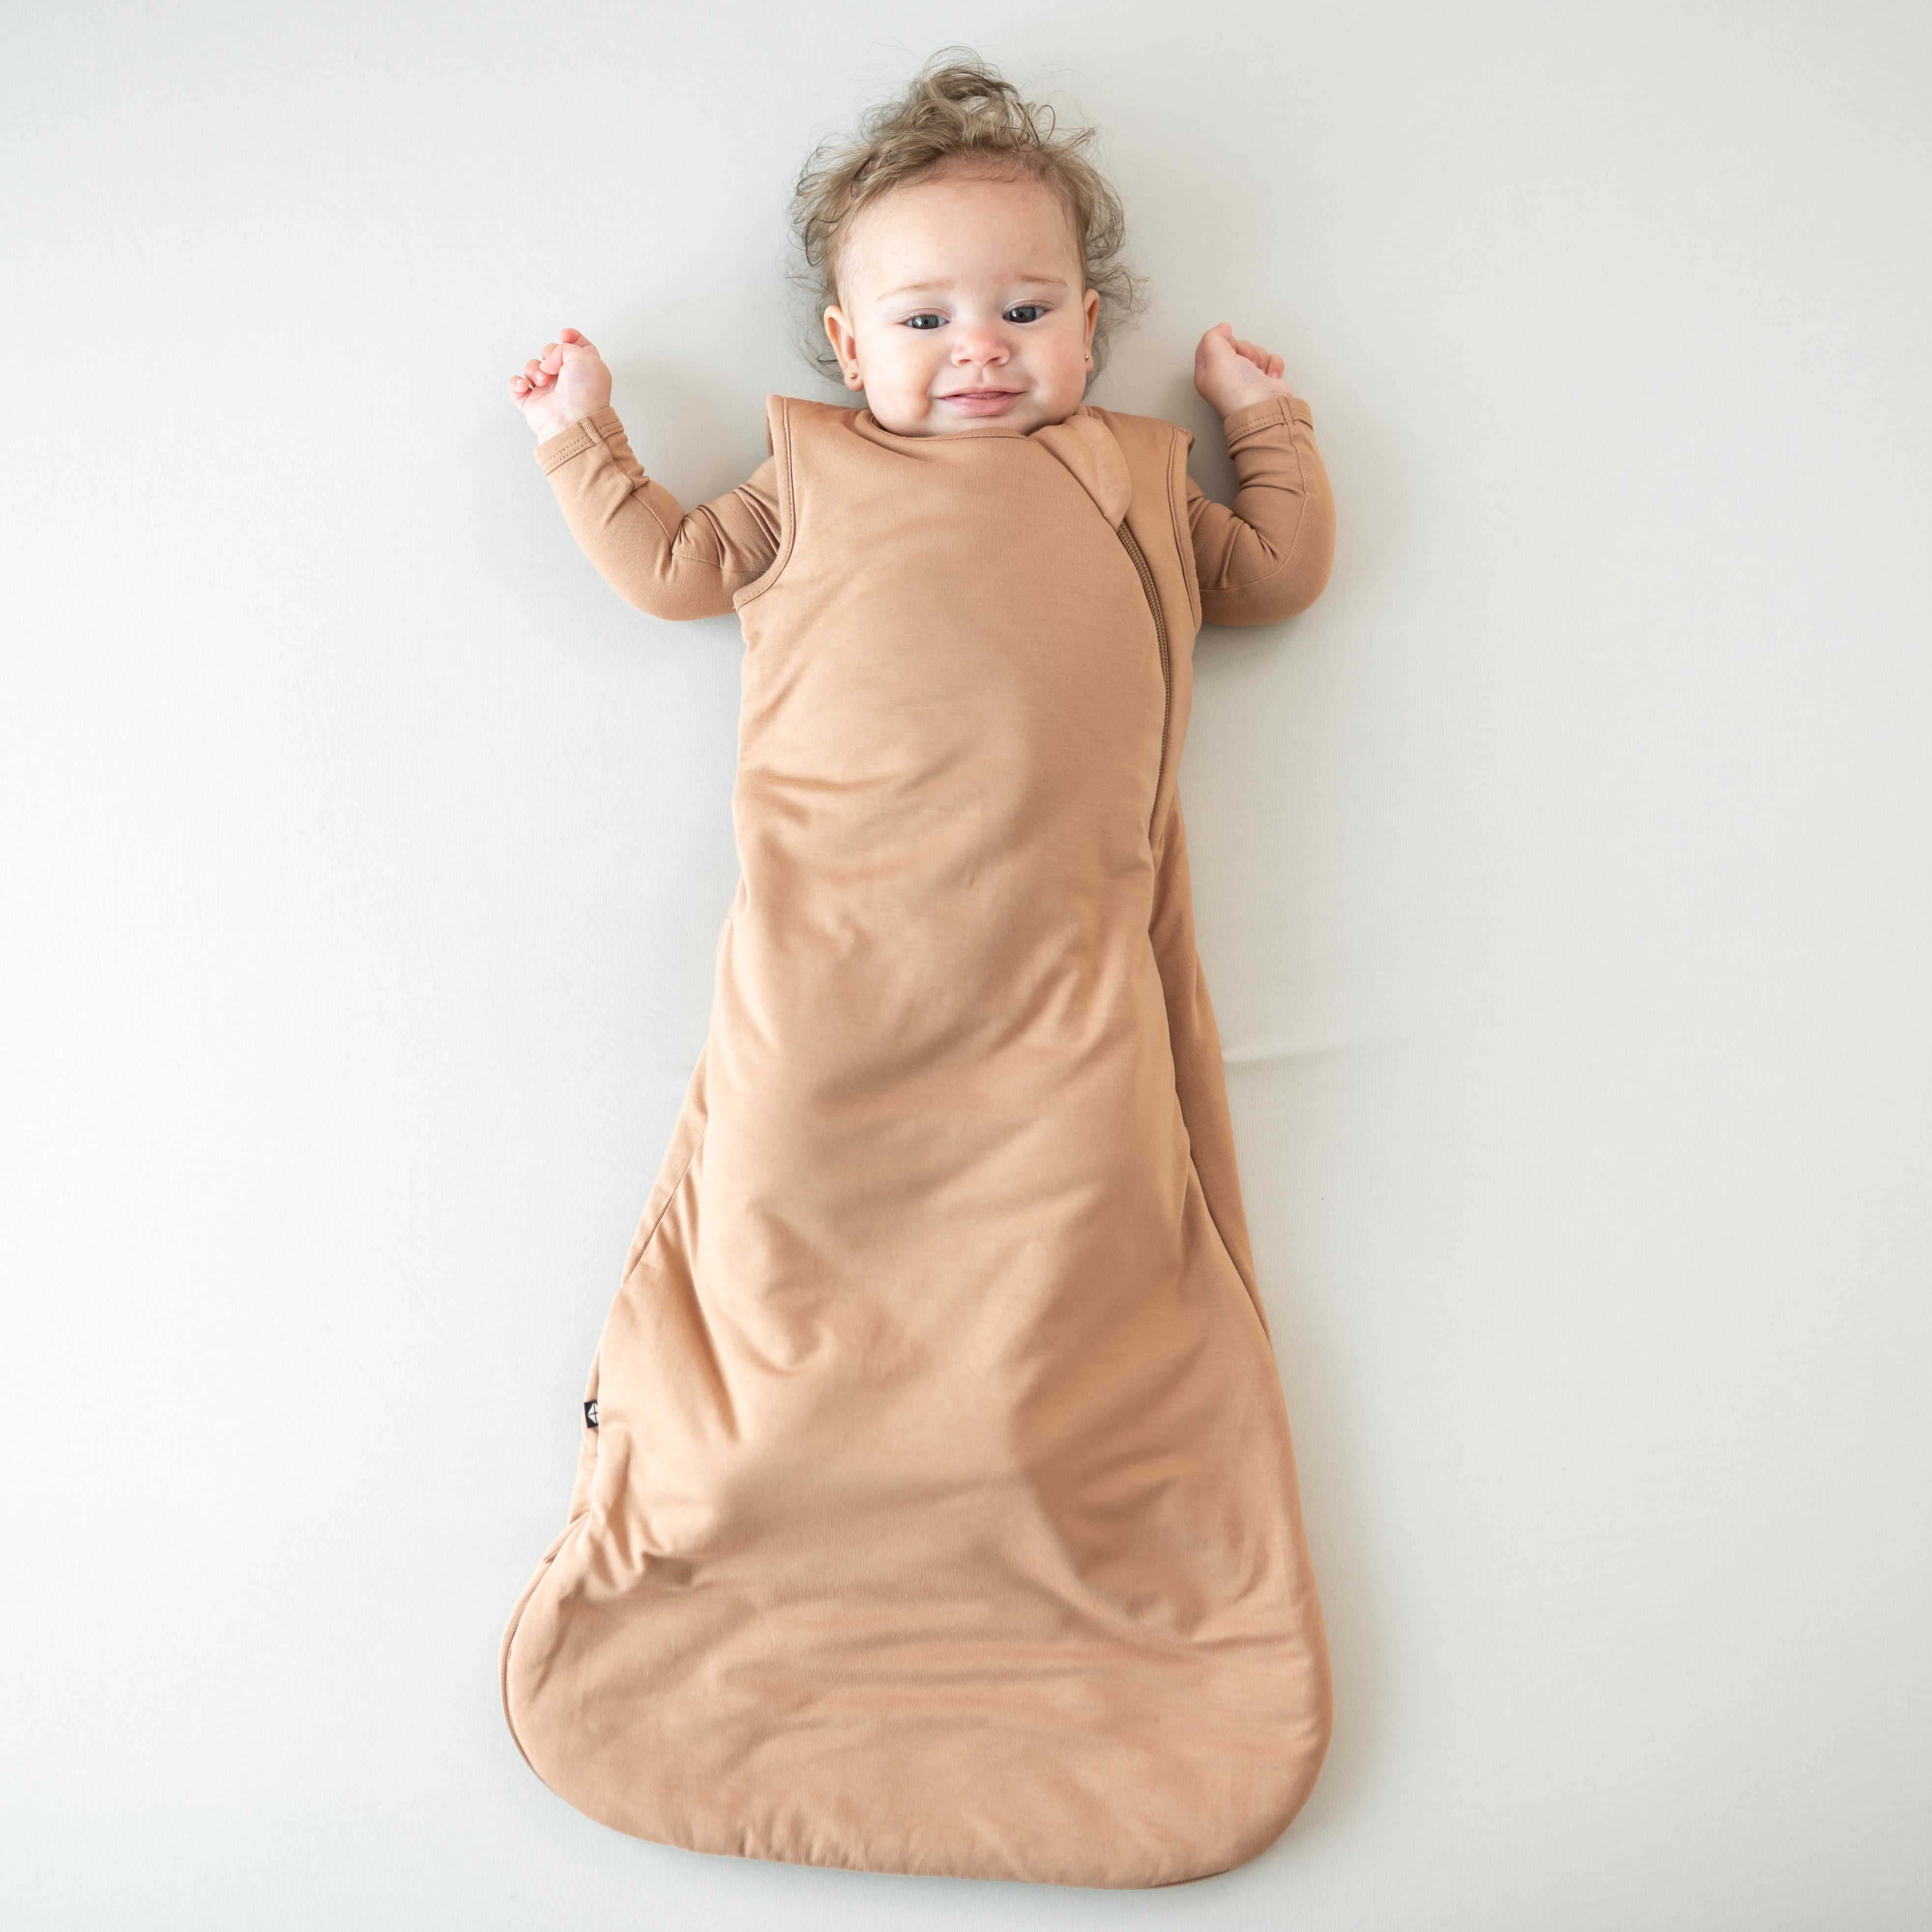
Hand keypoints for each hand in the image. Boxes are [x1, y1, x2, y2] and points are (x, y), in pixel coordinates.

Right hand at [507, 327, 612, 441]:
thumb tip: (549, 360)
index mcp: (584, 369)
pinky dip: (517, 383)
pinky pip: (516, 386)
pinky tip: (526, 386)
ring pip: (532, 366)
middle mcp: (566, 379)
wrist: (572, 420)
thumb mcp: (585, 357)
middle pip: (550, 353)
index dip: (570, 336)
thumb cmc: (585, 394)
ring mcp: (548, 391)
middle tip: (555, 367)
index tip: (563, 334)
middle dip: (549, 353)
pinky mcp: (532, 402)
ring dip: (534, 369)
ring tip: (544, 381)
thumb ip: (566, 347)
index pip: (576, 346)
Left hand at [1192, 323, 1294, 417]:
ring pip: (1254, 350)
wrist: (1263, 407)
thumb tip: (1223, 328)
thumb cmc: (1237, 391)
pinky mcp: (1264, 378)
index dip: (1221, 340)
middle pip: (1235, 345)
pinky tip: (1267, 377)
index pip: (1210, 345)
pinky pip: (1270, 359)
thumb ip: (1213, 336)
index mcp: (1208, 373)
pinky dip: (1272, 366)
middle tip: (1243, 363)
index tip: (1226, 348)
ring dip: (1258, 358)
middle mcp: (1226, 376)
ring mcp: (1246, 377)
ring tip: (1255, 373)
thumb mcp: (1215, 355)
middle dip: (1243, 350)